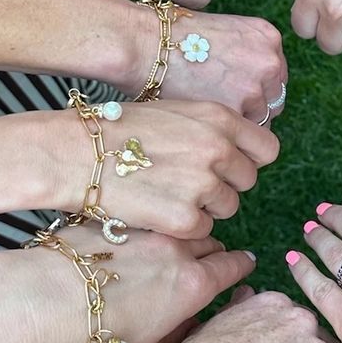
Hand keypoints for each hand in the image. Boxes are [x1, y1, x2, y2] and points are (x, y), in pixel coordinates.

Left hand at [13, 224, 256, 342]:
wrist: (36, 304)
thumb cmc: (92, 341)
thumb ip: (177, 341)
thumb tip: (188, 329)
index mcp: (193, 285)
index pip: (233, 266)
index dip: (240, 268)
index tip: (243, 267)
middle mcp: (175, 249)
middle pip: (209, 242)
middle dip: (212, 254)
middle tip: (203, 268)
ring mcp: (142, 230)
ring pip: (175, 229)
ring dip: (179, 241)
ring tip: (166, 258)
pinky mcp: (110, 220)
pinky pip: (140, 224)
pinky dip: (143, 235)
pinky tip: (126, 253)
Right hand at [36, 99, 279, 238]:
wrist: (75, 153)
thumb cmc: (118, 130)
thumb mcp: (174, 111)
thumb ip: (210, 129)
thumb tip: (235, 150)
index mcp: (219, 118)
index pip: (266, 149)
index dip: (249, 159)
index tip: (232, 165)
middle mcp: (218, 150)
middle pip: (247, 181)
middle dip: (224, 184)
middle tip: (188, 182)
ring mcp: (204, 186)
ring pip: (226, 208)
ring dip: (204, 206)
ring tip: (166, 192)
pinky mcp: (185, 219)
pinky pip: (202, 230)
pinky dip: (183, 226)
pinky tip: (156, 208)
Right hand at [146, 9, 286, 123]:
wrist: (148, 45)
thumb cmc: (174, 40)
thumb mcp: (224, 33)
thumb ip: (246, 56)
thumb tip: (254, 87)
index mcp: (268, 38)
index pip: (276, 76)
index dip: (257, 90)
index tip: (239, 98)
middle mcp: (269, 61)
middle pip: (274, 100)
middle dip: (253, 109)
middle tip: (226, 115)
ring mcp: (256, 87)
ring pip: (261, 120)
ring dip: (241, 125)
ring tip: (214, 121)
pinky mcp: (238, 111)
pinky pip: (243, 135)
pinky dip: (229, 135)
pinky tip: (209, 126)